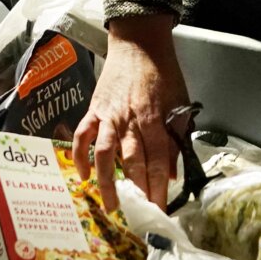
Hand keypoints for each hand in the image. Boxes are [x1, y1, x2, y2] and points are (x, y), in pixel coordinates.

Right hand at [73, 13, 188, 212]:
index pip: (158, 160)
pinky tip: (83, 177)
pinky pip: (82, 136)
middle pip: (133, 161)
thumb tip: (170, 174)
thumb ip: (176, 137)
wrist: (138, 43)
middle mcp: (130, 120)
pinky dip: (80, 157)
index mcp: (155, 118)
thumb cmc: (163, 73)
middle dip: (137, 191)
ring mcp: (109, 116)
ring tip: (111, 205)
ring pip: (105, 153)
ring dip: (107, 181)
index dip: (158, 187)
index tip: (160, 210)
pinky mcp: (93, 110)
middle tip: (139, 216)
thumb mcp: (180, 102)